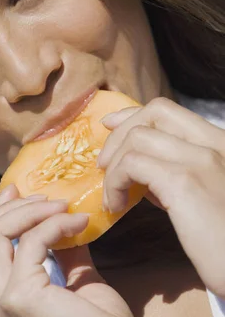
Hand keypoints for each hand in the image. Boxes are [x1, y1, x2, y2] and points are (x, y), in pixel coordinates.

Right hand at [0, 185, 142, 316]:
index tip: (19, 194)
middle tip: (43, 196)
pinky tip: (78, 222)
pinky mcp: (19, 300)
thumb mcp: (73, 285)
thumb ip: (58, 254)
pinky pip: (30, 242)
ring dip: (29, 211)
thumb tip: (58, 219)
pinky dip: (53, 224)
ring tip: (62, 206)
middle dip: (7, 209)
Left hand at [97, 96, 224, 296]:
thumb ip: (176, 179)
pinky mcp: (184, 182)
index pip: (169, 110)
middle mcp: (215, 143)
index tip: (110, 125)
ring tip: (111, 195)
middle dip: (119, 134)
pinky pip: (131, 164)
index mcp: (221, 145)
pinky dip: (114, 183)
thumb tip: (141, 173)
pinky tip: (116, 206)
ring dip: (115, 164)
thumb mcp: (204, 200)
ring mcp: (202, 159)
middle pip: (154, 112)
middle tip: (103, 165)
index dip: (133, 114)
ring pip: (138, 136)